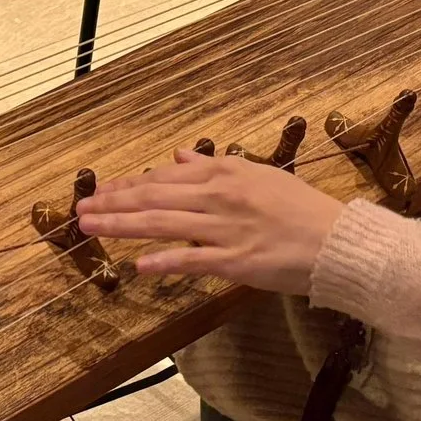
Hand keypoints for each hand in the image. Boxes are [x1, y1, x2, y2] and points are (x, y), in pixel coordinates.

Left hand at [76, 150, 345, 291]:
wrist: (339, 241)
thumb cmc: (301, 209)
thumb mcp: (259, 176)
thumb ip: (215, 165)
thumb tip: (178, 155)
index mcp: (226, 173)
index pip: (165, 177)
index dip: (129, 184)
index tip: (102, 190)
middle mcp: (221, 196)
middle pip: (155, 198)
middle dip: (114, 202)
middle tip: (81, 209)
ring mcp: (227, 230)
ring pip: (164, 224)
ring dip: (123, 225)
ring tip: (91, 228)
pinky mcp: (237, 262)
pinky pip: (194, 260)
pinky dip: (165, 261)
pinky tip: (139, 265)